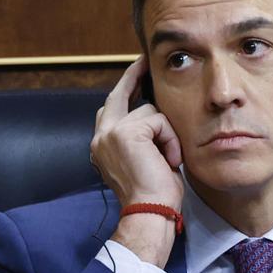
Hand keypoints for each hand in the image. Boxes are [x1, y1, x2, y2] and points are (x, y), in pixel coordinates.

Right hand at [91, 56, 183, 265]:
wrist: (149, 211)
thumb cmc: (154, 193)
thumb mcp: (145, 160)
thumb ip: (142, 138)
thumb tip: (154, 115)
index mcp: (103, 145)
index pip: (112, 107)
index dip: (125, 87)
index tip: (137, 70)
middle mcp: (101, 136)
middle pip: (119, 95)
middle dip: (134, 76)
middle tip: (146, 60)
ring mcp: (110, 132)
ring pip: (151, 111)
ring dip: (168, 134)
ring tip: (168, 160)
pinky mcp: (126, 132)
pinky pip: (160, 121)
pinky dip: (171, 140)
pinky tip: (169, 160)